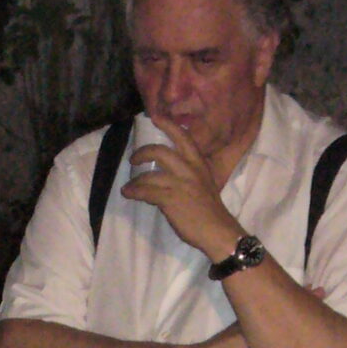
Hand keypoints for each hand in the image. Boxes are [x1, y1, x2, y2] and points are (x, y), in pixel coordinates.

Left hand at [118, 121, 242, 261]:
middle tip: (133, 159)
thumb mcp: (205, 183)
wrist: (218, 230)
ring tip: (129, 186)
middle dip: (143, 152)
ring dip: (135, 180)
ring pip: (149, 175)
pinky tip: (129, 194)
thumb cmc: (211, 210)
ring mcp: (179, 184)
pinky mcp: (170, 199)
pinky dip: (134, 192)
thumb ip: (189, 174)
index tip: (155, 117)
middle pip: (160, 151)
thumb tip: (169, 173)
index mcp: (199, 164)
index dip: (168, 125)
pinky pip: (145, 191)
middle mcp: (189, 169)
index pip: (183, 138)